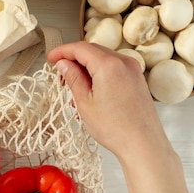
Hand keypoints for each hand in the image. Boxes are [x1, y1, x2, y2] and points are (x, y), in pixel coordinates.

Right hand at [47, 42, 171, 164]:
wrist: (143, 144)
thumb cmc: (115, 128)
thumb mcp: (85, 103)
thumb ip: (73, 78)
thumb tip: (63, 64)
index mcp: (109, 65)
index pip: (80, 48)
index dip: (62, 51)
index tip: (51, 57)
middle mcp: (124, 62)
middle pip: (92, 50)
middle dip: (73, 59)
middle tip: (59, 74)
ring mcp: (133, 69)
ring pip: (103, 59)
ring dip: (85, 67)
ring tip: (73, 87)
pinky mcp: (136, 78)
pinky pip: (113, 68)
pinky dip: (98, 73)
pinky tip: (90, 90)